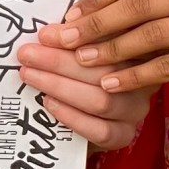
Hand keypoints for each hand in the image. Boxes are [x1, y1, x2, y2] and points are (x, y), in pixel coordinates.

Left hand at [15, 34, 156, 146]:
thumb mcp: (77, 48)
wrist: (83, 123)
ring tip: (31, 77)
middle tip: (28, 55)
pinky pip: (100, 130)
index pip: (110, 40)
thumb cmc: (79, 71)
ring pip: (100, 100)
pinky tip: (49, 103)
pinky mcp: (124, 135)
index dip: (76, 36)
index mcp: (135, 49)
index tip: (45, 35)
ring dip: (60, 87)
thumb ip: (71, 38)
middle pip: (104, 70)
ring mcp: (135, 109)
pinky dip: (71, 116)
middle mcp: (140, 78)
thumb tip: (48, 34)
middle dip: (59, 61)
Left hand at [40, 0, 168, 115]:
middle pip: (140, 3)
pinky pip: (168, 65)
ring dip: (113, 49)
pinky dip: (135, 76)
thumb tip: (76, 14)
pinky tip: (110, 84)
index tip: (69, 17)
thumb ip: (138, 4)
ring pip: (153, 33)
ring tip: (83, 61)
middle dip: (98, 23)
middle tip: (65, 40)